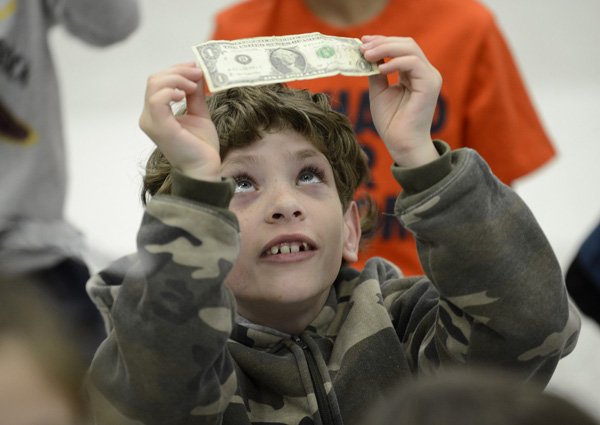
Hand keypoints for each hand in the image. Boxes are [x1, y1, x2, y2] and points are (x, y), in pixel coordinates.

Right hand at [139, 63, 220, 180]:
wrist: (204, 168)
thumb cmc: (201, 146)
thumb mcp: (199, 114)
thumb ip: (195, 95)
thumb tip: (196, 74)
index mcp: (156, 113)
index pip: (158, 82)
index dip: (176, 70)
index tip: (195, 68)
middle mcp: (148, 117)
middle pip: (154, 80)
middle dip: (178, 71)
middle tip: (197, 73)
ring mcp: (151, 122)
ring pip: (154, 85)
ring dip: (177, 79)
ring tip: (194, 85)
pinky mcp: (159, 127)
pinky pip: (157, 100)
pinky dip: (171, 91)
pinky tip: (185, 94)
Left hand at [360, 36, 440, 167]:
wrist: (402, 144)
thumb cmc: (392, 123)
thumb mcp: (379, 92)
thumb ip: (376, 73)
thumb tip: (366, 54)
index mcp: (414, 74)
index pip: (401, 48)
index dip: (381, 41)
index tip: (362, 42)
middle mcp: (425, 72)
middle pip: (406, 44)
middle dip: (382, 42)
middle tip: (362, 46)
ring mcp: (430, 77)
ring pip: (410, 49)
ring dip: (385, 49)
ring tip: (367, 56)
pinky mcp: (430, 84)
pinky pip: (413, 63)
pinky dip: (394, 62)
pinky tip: (379, 69)